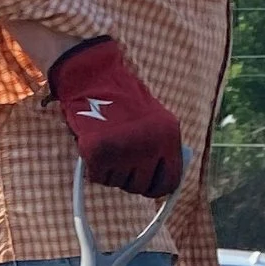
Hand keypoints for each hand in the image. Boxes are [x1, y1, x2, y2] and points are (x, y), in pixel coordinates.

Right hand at [45, 37, 184, 200]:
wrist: (94, 77)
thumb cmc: (123, 100)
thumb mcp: (155, 121)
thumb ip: (162, 149)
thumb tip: (165, 184)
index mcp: (169, 137)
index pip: (170, 182)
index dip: (156, 188)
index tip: (147, 187)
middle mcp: (150, 147)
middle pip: (141, 187)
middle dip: (129, 178)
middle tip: (121, 158)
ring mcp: (125, 152)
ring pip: (118, 184)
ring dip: (112, 171)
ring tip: (109, 144)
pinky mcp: (99, 155)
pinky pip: (99, 177)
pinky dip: (95, 167)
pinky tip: (96, 146)